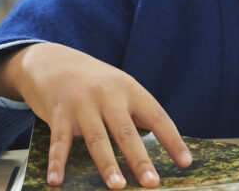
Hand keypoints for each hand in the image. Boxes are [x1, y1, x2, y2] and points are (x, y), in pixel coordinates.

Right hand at [0, 43, 191, 188]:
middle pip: (127, 132)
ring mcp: (82, 104)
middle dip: (140, 160)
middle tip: (152, 183)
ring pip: (97, 139)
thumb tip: (160, 141)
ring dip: (107, 165)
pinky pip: (59, 142)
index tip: (185, 162)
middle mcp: (108, 95)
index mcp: (131, 90)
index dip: (173, 141)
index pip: (158, 117)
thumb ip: (136, 111)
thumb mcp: (120, 87)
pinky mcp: (58, 113)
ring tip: (117, 186)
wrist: (53, 60)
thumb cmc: (94, 81)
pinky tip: (56, 181)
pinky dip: (57, 162)